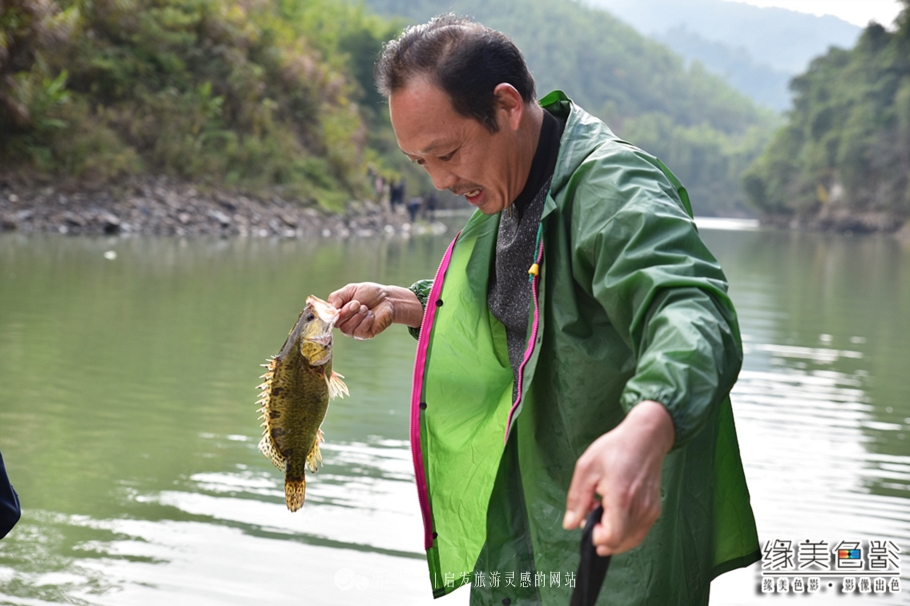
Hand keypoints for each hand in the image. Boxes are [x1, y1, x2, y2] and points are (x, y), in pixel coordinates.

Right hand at [327, 282, 422, 339]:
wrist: (387, 298)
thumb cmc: (369, 293)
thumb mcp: (350, 290)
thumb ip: (336, 297)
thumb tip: (329, 308)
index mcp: (338, 311)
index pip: (328, 317)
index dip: (332, 313)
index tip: (340, 306)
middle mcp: (344, 322)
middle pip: (337, 323)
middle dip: (347, 311)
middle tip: (357, 303)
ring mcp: (354, 330)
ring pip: (347, 329)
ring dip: (357, 316)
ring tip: (366, 308)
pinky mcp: (364, 335)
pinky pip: (359, 332)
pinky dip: (365, 321)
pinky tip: (371, 315)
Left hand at [562, 400, 674, 555]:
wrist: (645, 438)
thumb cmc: (615, 449)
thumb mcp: (586, 468)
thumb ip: (577, 500)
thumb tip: (570, 524)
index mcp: (621, 497)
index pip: (612, 537)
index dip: (596, 537)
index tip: (588, 522)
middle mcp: (640, 508)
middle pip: (620, 542)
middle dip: (602, 535)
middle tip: (592, 512)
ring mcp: (650, 511)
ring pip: (630, 540)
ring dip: (613, 533)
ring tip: (603, 508)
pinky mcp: (655, 510)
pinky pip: (638, 532)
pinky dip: (625, 529)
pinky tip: (615, 510)